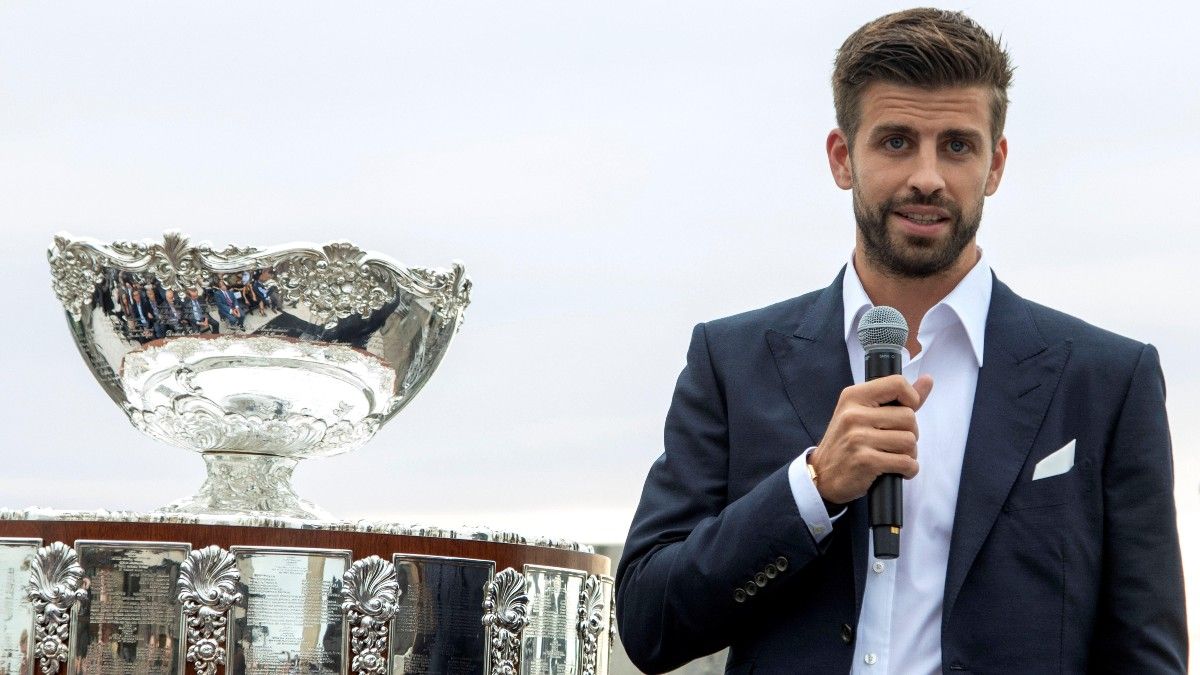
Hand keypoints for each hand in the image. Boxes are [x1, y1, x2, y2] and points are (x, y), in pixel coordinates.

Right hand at [809, 374, 933, 504]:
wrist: (822, 475)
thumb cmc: (846, 442)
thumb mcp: (863, 413)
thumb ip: (897, 398)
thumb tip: (928, 380)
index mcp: (853, 396)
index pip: (897, 384)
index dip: (911, 398)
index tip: (906, 412)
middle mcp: (854, 414)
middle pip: (909, 417)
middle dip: (910, 433)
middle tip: (895, 442)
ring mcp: (858, 438)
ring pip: (910, 441)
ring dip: (909, 453)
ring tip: (894, 456)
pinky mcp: (865, 461)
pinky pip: (906, 462)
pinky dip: (908, 469)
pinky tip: (897, 470)